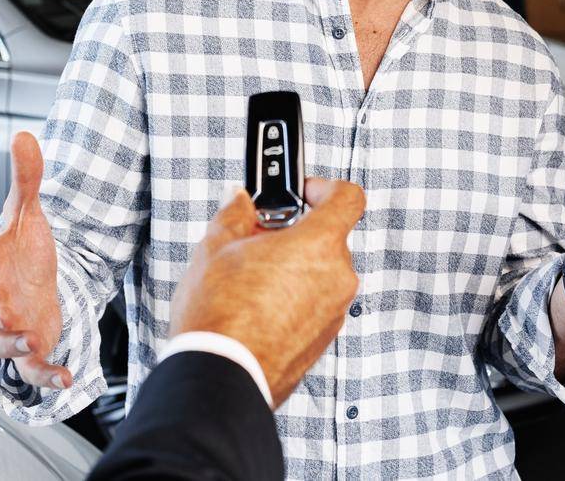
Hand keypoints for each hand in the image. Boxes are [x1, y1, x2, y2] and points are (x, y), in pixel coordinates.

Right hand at [0, 132, 68, 389]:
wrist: (42, 278)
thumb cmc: (23, 249)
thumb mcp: (28, 211)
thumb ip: (25, 177)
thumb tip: (24, 134)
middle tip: (5, 311)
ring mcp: (8, 325)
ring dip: (10, 343)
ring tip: (32, 335)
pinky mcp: (29, 346)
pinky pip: (29, 368)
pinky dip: (45, 376)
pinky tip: (65, 377)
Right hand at [170, 178, 364, 407]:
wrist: (220, 376)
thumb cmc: (221, 316)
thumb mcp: (216, 247)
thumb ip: (235, 214)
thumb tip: (240, 201)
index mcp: (319, 245)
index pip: (347, 198)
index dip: (325, 188)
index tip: (303, 192)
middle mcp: (338, 278)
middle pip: (329, 239)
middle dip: (296, 234)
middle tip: (260, 239)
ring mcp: (334, 312)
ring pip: (322, 274)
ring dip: (294, 269)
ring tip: (251, 278)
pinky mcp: (323, 340)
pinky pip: (316, 305)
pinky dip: (295, 299)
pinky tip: (258, 307)